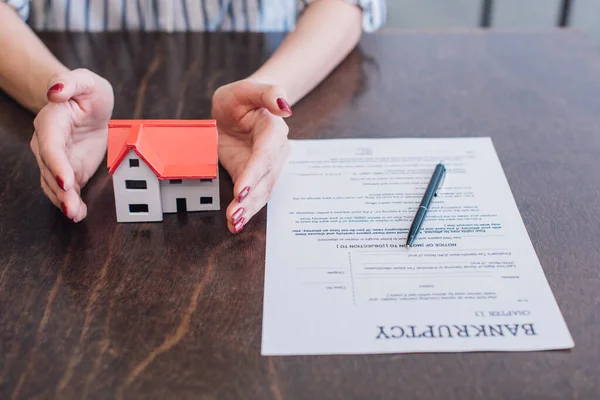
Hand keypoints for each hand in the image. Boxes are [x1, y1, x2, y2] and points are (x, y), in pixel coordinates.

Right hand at [30, 68, 113, 221]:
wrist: (89, 106)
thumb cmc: (87, 92)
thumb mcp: (86, 80)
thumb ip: (71, 81)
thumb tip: (54, 90)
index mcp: (51, 121)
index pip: (50, 146)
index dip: (56, 164)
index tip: (67, 179)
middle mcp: (48, 143)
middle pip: (50, 170)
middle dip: (61, 190)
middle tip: (71, 207)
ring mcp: (57, 159)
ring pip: (55, 183)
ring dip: (65, 201)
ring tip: (75, 214)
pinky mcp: (69, 170)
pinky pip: (66, 189)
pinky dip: (72, 202)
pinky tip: (79, 213)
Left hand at [212, 79, 292, 233]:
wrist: (236, 111)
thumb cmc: (239, 99)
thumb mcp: (245, 89)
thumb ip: (266, 93)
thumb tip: (285, 107)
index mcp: (273, 129)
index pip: (265, 154)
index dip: (254, 173)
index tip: (241, 189)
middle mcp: (275, 151)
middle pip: (265, 179)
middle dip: (250, 198)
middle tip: (235, 213)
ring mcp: (267, 167)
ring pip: (262, 192)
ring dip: (248, 209)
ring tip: (235, 222)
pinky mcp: (256, 178)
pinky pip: (255, 196)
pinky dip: (246, 211)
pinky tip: (236, 224)